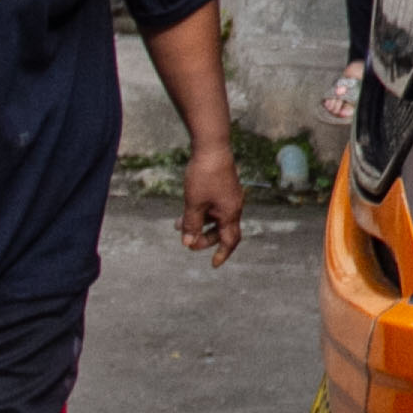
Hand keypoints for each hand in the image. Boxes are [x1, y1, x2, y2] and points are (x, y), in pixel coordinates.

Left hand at [182, 146, 246, 266]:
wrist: (212, 148)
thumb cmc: (205, 175)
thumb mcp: (194, 203)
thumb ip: (191, 225)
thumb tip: (188, 243)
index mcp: (230, 213)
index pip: (230, 240)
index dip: (222, 254)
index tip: (213, 264)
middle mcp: (234, 206)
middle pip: (223, 231)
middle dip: (205, 238)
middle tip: (188, 242)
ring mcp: (230, 196)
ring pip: (216, 218)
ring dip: (200, 224)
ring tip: (178, 224)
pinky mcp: (224, 187)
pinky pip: (215, 206)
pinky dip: (202, 212)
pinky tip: (187, 208)